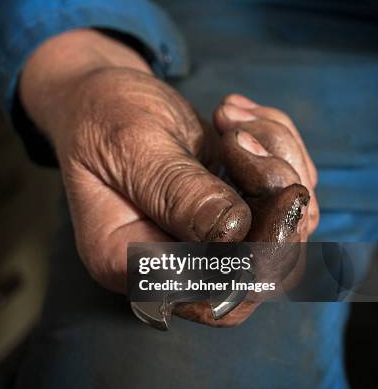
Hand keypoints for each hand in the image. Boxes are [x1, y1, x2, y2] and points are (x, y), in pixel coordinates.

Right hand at [20, 30, 317, 326]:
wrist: (105, 94)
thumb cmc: (102, 117)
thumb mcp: (131, 145)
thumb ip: (176, 189)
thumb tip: (232, 230)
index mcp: (133, 260)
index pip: (214, 294)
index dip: (263, 256)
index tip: (285, 192)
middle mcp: (176, 259)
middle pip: (264, 267)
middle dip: (276, 197)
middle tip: (245, 138)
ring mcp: (210, 234)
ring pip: (286, 224)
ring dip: (277, 159)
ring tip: (230, 118)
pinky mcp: (234, 205)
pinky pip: (283, 190)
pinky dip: (277, 145)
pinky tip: (237, 115)